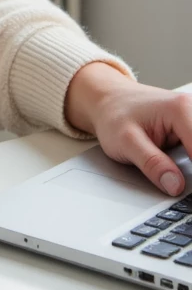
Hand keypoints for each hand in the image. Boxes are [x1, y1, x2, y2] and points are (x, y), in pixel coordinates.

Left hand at [64, 62, 191, 197]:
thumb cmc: (113, 115)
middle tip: (171, 179)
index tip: (183, 187)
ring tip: (166, 169)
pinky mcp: (189, 128)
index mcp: (181, 110)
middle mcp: (191, 109)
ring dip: (187, 166)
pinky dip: (186, 161)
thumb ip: (152, 163)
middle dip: (189, 170)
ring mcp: (191, 118)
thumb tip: (176, 185)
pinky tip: (174, 165)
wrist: (106, 101)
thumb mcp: (126, 141)